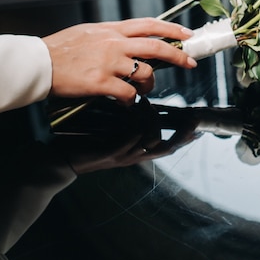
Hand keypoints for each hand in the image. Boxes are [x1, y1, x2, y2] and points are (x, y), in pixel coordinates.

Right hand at [42, 18, 196, 104]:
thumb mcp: (87, 32)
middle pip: (156, 47)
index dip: (171, 29)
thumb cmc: (59, 50)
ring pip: (145, 73)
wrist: (38, 63)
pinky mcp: (100, 82)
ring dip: (149, 85)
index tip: (186, 34)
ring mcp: (108, 63)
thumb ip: (110, 36)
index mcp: (110, 30)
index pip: (148, 25)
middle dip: (177, 56)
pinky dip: (131, 100)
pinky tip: (126, 102)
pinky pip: (128, 93)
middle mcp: (113, 44)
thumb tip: (129, 41)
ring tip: (143, 90)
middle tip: (189, 62)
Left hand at [50, 97, 199, 172]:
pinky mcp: (108, 155)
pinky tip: (137, 118)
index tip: (197, 127)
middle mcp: (133, 156)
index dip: (183, 137)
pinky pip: (128, 145)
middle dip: (181, 137)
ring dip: (155, 127)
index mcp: (136, 150)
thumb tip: (140, 99)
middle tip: (192, 124)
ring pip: (148, 145)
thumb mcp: (112, 131)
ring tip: (154, 108)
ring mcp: (122, 157)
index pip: (165, 144)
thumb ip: (127, 118)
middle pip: (164, 148)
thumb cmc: (86, 143)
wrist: (61, 160)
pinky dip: (135, 133)